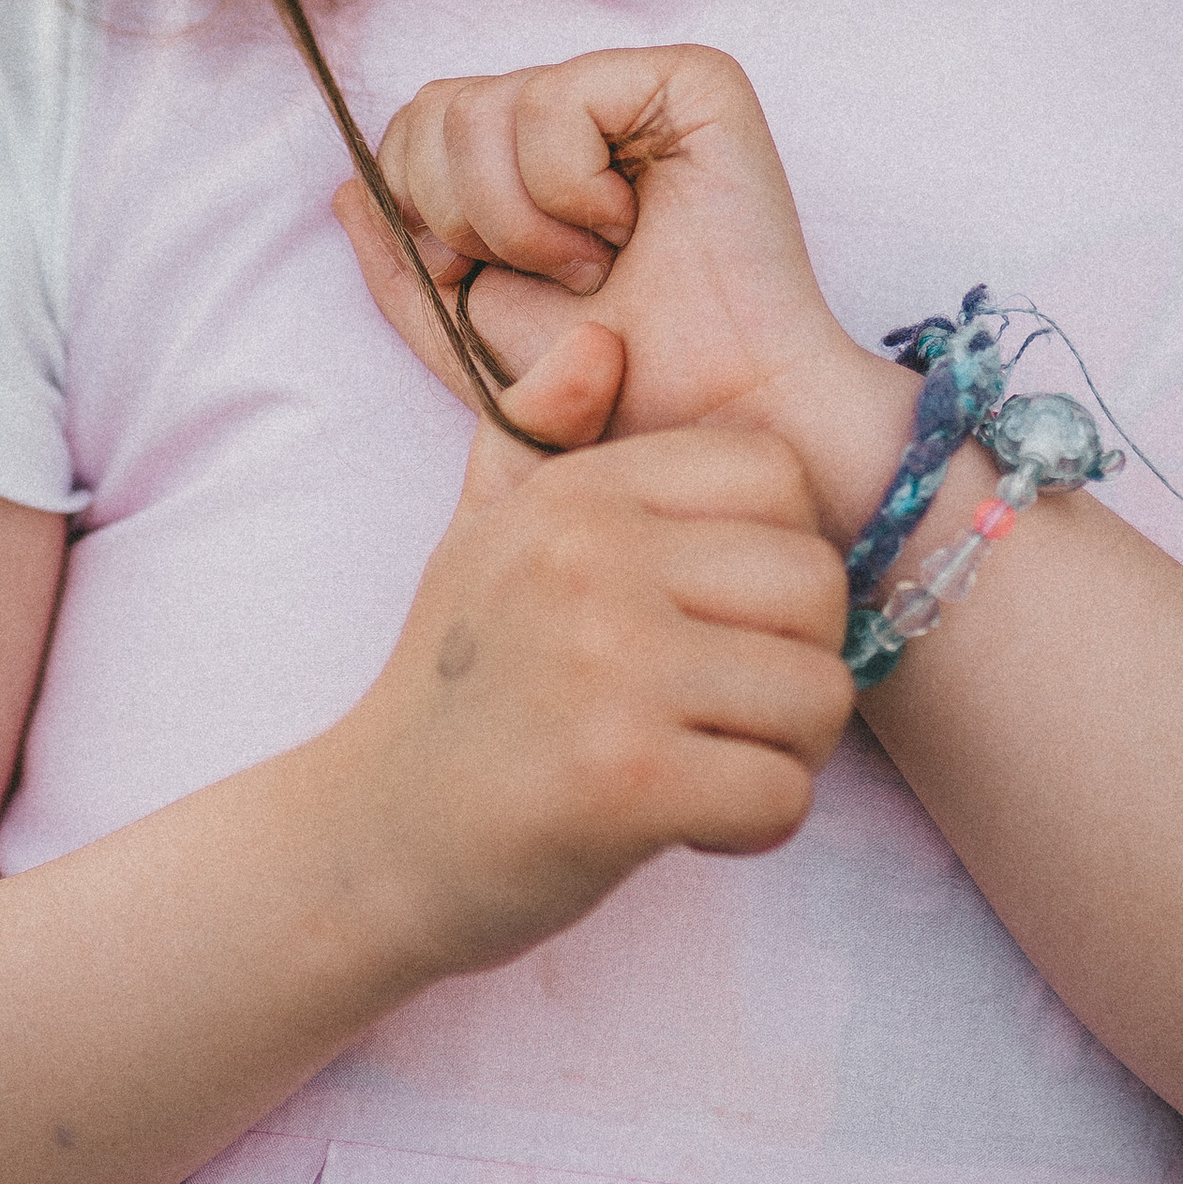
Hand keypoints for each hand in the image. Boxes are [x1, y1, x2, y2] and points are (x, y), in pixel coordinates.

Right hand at [332, 413, 853, 981]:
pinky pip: (785, 792)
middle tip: (728, 709)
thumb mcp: (477, 537)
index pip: (777, 477)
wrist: (364, 845)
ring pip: (818, 692)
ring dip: (786, 751)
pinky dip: (758, 825)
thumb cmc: (450, 694)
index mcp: (576, 498)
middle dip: (797, 661)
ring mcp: (611, 669)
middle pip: (817, 585)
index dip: (778, 556)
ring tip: (711, 764)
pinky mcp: (627, 780)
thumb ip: (537, 432)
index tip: (722, 620)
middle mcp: (593, 563)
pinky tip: (691, 823)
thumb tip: (600, 337)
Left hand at [333, 46, 915, 537]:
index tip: (488, 282)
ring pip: (485, 104)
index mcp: (528, 157)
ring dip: (520, 219)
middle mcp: (581, 108)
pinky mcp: (693, 82)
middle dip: (465, 220)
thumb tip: (345, 187)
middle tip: (553, 277)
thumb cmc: (603, 392)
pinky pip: (556, 98)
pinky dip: (569, 189)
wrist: (705, 428)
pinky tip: (627, 229)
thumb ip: (400, 264)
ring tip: (592, 264)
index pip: (412, 128)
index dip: (421, 213)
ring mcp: (635, 89)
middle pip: (434, 108)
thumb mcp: (466, 335)